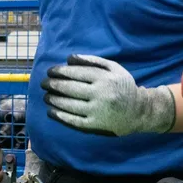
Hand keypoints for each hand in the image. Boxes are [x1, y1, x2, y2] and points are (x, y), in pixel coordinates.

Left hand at [41, 55, 174, 136]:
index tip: (50, 71)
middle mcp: (101, 94)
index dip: (59, 71)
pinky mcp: (95, 125)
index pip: (75, 73)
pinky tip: (51, 111)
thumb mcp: (114, 68)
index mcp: (105, 78)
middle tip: (43, 83)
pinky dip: (59, 116)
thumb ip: (93, 60)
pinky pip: (73, 120)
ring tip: (46, 96)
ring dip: (53, 100)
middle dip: (52, 85)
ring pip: (68, 105)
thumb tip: (70, 58)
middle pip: (69, 88)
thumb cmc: (122, 86)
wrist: (138, 111)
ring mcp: (98, 111)